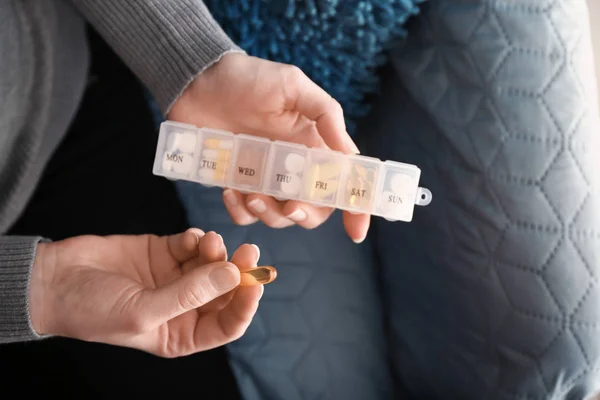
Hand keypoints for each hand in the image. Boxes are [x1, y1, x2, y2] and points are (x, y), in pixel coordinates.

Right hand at [28, 229, 262, 357]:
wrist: (54, 281)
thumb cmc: (92, 310)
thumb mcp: (142, 310)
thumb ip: (189, 293)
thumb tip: (232, 275)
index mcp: (181, 333)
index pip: (227, 324)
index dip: (245, 304)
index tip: (255, 282)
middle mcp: (184, 306)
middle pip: (225, 290)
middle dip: (238, 271)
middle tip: (248, 251)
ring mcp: (176, 277)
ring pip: (212, 263)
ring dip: (216, 251)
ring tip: (207, 241)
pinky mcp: (165, 252)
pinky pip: (193, 244)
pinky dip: (197, 239)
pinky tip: (188, 239)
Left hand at [168, 53, 369, 242]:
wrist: (197, 81)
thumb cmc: (249, 78)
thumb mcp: (294, 86)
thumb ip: (325, 115)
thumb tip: (350, 154)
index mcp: (313, 146)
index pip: (342, 183)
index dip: (354, 209)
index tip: (356, 231)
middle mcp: (293, 168)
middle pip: (313, 209)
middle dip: (306, 216)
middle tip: (291, 207)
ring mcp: (264, 179)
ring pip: (279, 217)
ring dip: (270, 215)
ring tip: (251, 194)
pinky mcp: (236, 184)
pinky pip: (244, 214)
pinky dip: (239, 211)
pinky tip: (229, 190)